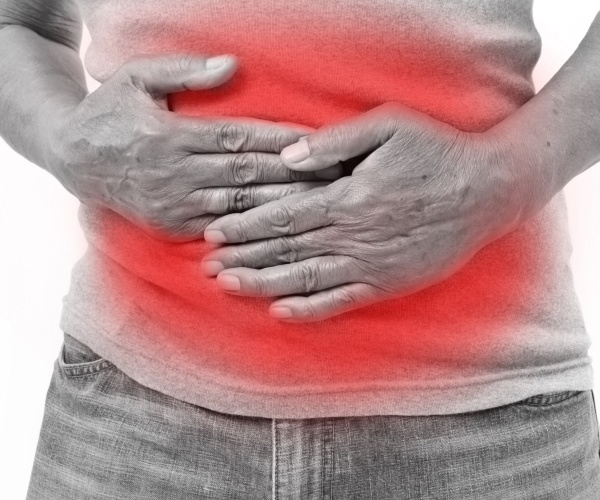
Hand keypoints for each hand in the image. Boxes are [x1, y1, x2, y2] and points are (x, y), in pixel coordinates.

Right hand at [43, 54, 339, 240]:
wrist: (74, 161)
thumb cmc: (109, 114)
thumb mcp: (135, 79)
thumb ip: (183, 73)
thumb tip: (232, 67)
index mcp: (171, 136)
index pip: (238, 137)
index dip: (278, 139)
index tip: (314, 140)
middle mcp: (176, 174)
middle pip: (247, 173)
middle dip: (293, 174)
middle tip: (333, 175)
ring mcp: (175, 205)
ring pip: (241, 204)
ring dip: (282, 204)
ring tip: (320, 204)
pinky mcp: (174, 226)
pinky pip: (222, 228)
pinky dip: (254, 228)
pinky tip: (283, 228)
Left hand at [201, 102, 528, 321]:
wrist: (487, 192)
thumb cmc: (437, 153)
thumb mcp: (389, 126)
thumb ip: (335, 141)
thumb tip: (288, 157)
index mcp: (347, 197)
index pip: (282, 215)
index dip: (245, 226)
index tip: (214, 234)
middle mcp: (352, 236)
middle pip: (285, 250)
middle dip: (243, 258)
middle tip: (208, 266)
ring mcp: (369, 264)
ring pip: (304, 279)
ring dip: (263, 284)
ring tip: (230, 287)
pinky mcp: (386, 283)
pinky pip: (341, 302)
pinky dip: (309, 310)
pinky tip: (281, 313)